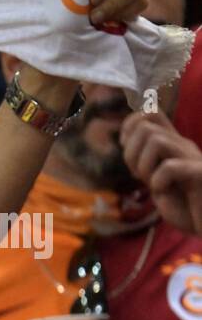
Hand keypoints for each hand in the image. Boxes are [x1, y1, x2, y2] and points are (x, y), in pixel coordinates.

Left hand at [121, 111, 201, 231]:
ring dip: (143, 166)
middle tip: (140, 175)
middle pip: (145, 127)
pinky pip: (169, 167)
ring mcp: (193, 158)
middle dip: (131, 154)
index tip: (129, 153)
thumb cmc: (184, 205)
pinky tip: (164, 192)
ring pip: (156, 141)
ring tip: (153, 183)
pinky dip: (158, 181)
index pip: (150, 113)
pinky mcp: (200, 174)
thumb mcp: (157, 180)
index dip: (130, 128)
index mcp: (173, 145)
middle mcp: (183, 146)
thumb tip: (126, 140)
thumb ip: (146, 161)